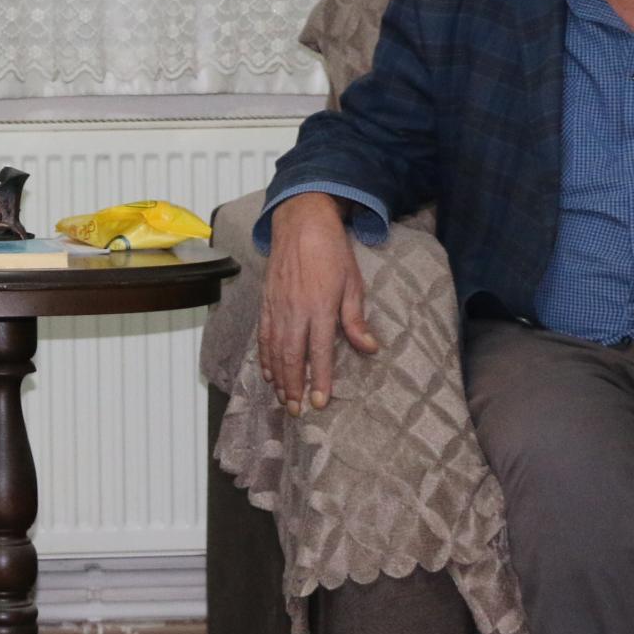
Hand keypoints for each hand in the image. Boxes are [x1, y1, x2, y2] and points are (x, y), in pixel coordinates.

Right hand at [256, 193, 379, 415]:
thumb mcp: (353, 283)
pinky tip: (268, 372)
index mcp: (321, 307)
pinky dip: (265, 356)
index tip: (320, 402)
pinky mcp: (267, 301)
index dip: (320, 380)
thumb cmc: (332, 252)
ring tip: (282, 398)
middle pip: (292, 357)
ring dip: (278, 377)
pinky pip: (264, 335)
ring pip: (275, 350)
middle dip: (294, 387)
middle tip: (296, 410)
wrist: (301, 223)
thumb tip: (370, 348)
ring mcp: (278, 307)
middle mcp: (296, 311)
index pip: (320, 352)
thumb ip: (356, 319)